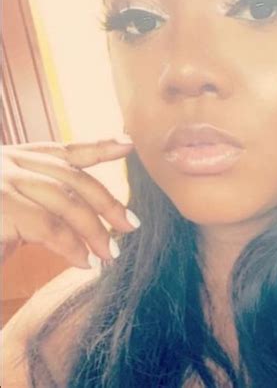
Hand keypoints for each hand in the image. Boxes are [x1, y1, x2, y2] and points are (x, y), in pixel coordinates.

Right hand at [1, 136, 139, 268]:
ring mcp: (2, 181)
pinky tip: (85, 262)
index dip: (100, 147)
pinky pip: (49, 227)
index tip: (129, 144)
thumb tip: (88, 218)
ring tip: (110, 253)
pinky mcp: (0, 207)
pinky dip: (72, 247)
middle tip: (132, 225)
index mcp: (14, 159)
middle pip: (72, 178)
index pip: (65, 151)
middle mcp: (8, 162)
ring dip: (94, 230)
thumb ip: (42, 201)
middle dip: (107, 202)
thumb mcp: (11, 208)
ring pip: (66, 202)